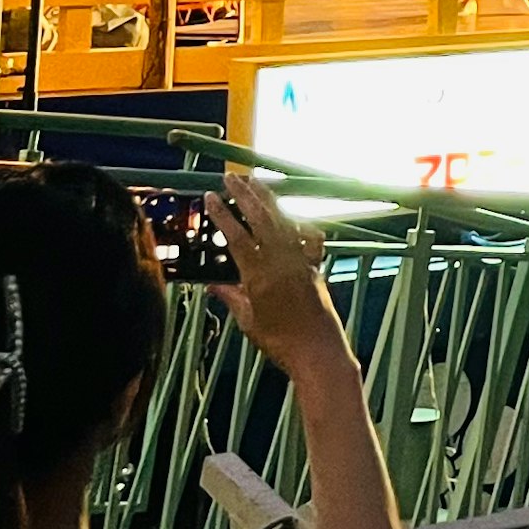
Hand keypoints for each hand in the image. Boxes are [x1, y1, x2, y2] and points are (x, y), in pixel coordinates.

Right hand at [205, 171, 352, 374]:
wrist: (317, 351)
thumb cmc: (279, 342)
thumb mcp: (248, 321)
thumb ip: (231, 298)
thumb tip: (212, 286)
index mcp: (259, 276)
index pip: (236, 237)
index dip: (222, 215)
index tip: (210, 196)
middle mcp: (281, 262)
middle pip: (261, 218)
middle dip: (245, 194)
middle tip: (232, 177)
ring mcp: (300, 260)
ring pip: (283, 221)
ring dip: (268, 200)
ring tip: (255, 182)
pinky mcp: (314, 265)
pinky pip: (307, 236)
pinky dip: (297, 223)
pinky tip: (290, 214)